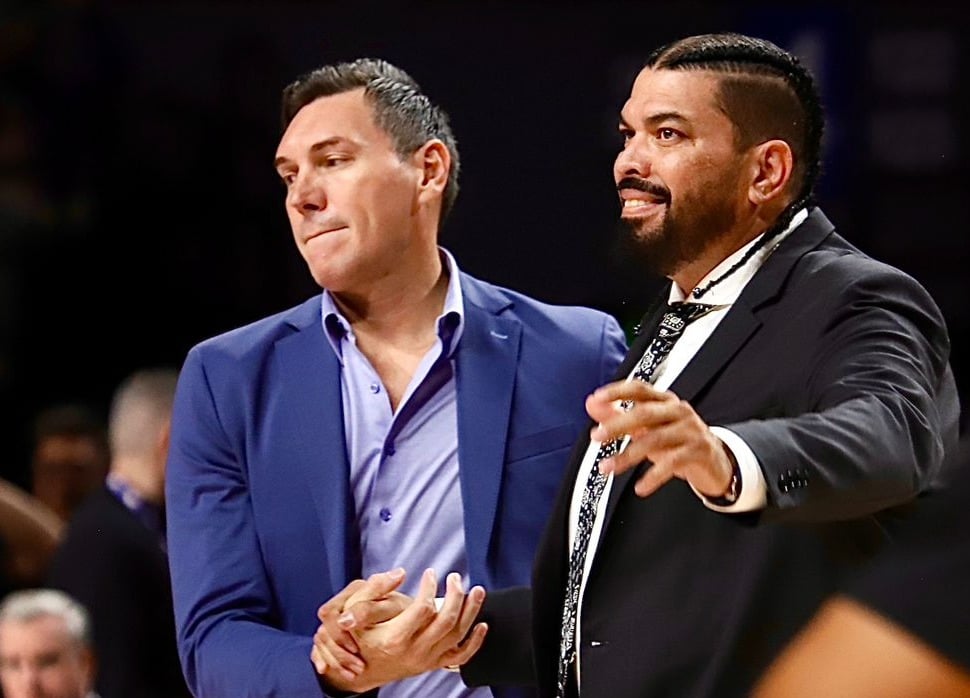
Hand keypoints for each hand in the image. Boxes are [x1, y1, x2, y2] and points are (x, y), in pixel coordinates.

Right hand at [311, 568, 486, 692]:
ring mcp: (426, 660)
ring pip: (457, 636)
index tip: (430, 573)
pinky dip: (475, 642)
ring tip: (477, 591)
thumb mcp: (356, 609)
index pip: (423, 608)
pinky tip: (482, 625)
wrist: (362, 669)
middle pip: (446, 621)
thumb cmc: (360, 636)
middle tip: (455, 578)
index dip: (430, 587)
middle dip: (456, 595)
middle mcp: (414, 651)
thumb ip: (374, 588)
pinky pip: (460, 657)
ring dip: (471, 612)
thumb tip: (399, 573)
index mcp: (395, 637)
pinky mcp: (433, 664)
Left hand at [586, 380, 733, 497]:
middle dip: (618, 425)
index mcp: (664, 401)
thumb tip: (591, 403)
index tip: (597, 398)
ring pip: (655, 439)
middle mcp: (678, 411)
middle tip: (597, 437)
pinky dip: (654, 477)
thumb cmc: (676, 441)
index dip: (617, 392)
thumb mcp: (646, 428)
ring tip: (608, 468)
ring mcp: (691, 430)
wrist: (715, 461)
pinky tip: (640, 488)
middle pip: (645, 413)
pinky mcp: (699, 451)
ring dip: (628, 456)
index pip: (639, 389)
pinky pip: (673, 463)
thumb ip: (618, 415)